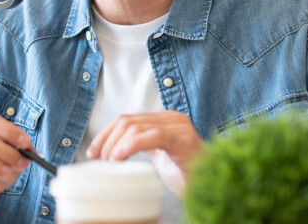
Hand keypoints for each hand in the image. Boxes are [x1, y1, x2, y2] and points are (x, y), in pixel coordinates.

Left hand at [86, 111, 202, 195]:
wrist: (215, 188)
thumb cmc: (186, 175)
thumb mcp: (158, 156)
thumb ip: (141, 145)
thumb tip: (107, 151)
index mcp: (164, 119)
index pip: (126, 119)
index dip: (105, 134)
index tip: (92, 152)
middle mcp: (172, 118)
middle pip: (127, 121)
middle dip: (106, 140)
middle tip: (97, 159)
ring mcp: (179, 127)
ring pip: (135, 126)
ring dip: (115, 145)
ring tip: (108, 162)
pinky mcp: (184, 140)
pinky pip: (152, 136)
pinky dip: (130, 145)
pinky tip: (120, 158)